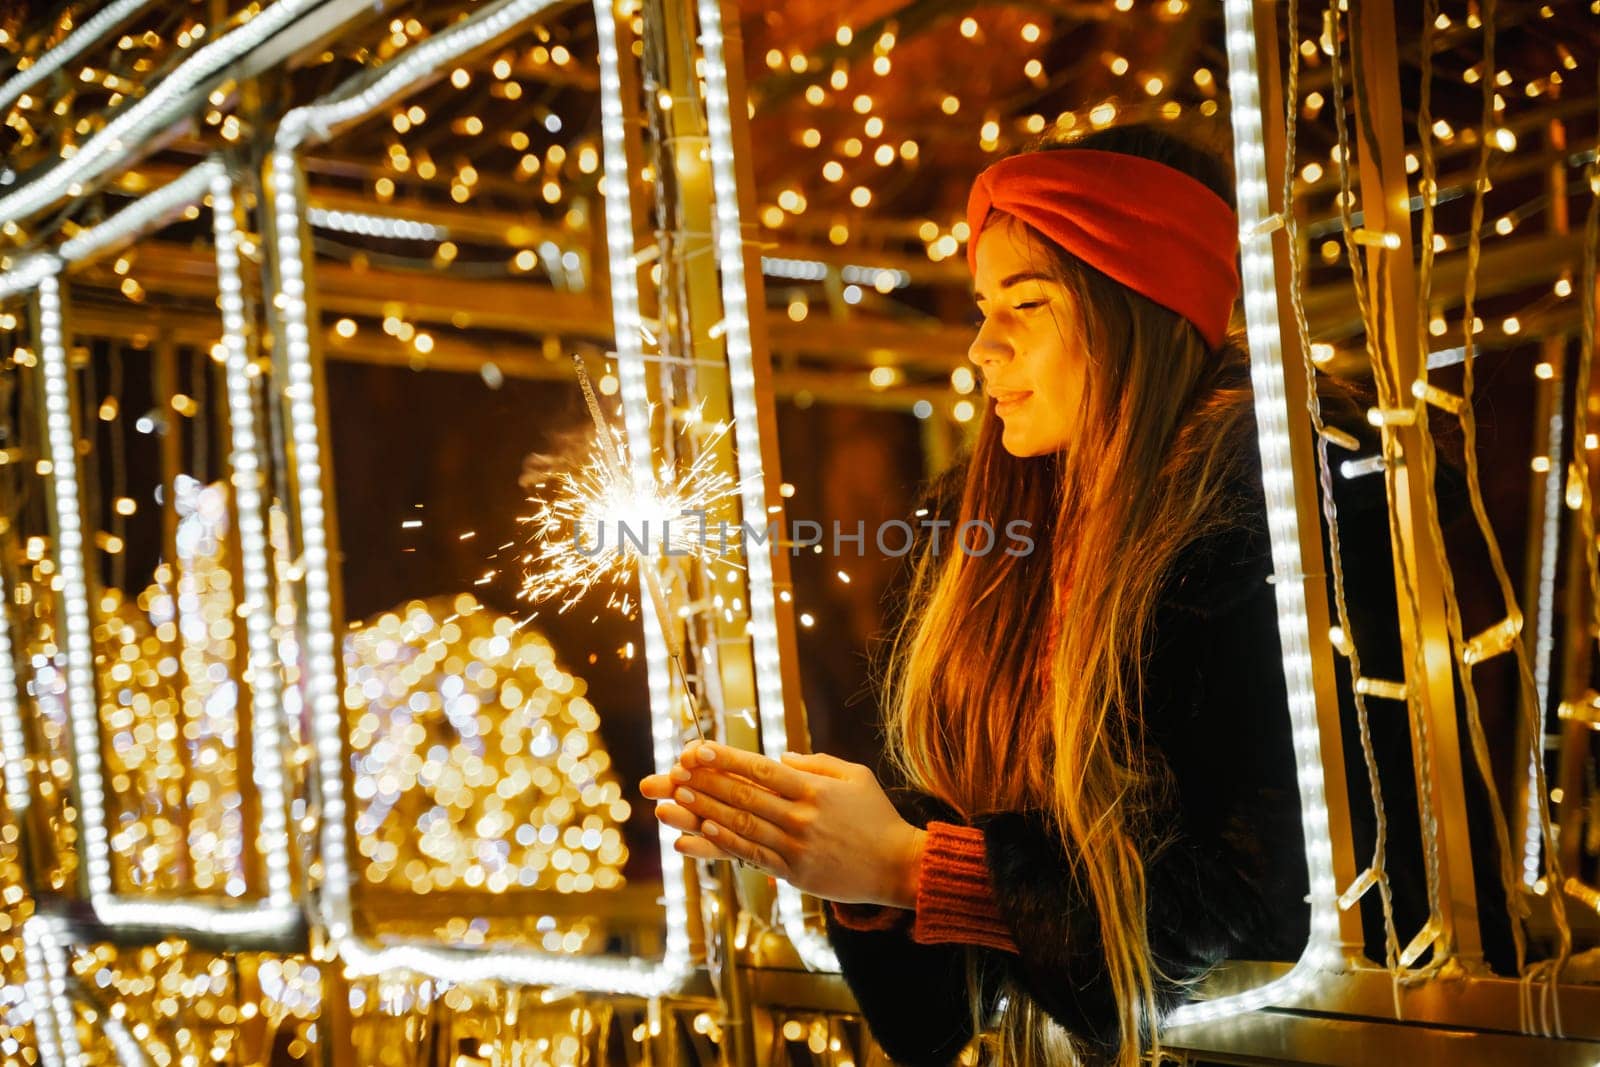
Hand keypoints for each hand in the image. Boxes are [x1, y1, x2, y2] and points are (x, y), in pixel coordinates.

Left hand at [639, 740, 925, 907]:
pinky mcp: (794, 873)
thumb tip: (780, 758)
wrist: (898, 867)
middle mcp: (802, 817)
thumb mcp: (854, 776)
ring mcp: (796, 847)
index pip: (762, 770)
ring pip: (741, 827)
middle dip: (704, 782)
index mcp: (814, 789)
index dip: (726, 759)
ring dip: (704, 811)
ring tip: (673, 799)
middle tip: (670, 772)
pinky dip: (721, 845)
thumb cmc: (877, 817)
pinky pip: (751, 856)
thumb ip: (816, 763)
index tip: (696, 749)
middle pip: (744, 797)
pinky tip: (696, 835)